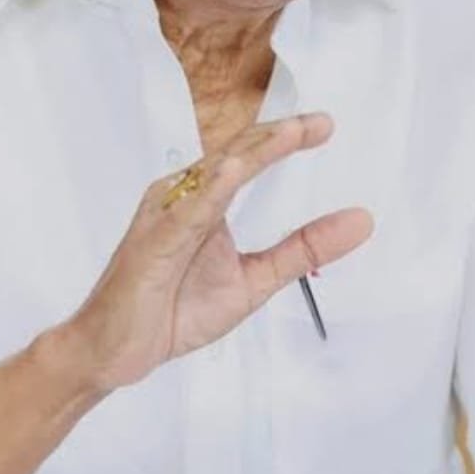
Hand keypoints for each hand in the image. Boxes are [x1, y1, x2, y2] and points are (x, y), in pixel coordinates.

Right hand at [73, 113, 372, 389]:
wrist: (113, 351)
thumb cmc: (174, 310)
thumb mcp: (253, 282)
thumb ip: (302, 250)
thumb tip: (361, 221)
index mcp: (205, 201)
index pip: (249, 159)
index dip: (284, 140)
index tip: (324, 125)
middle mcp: (184, 197)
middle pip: (235, 155)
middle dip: (277, 136)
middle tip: (322, 122)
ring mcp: (166, 216)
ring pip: (213, 174)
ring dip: (253, 153)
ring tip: (289, 133)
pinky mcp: (153, 243)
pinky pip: (185, 213)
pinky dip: (211, 192)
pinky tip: (235, 174)